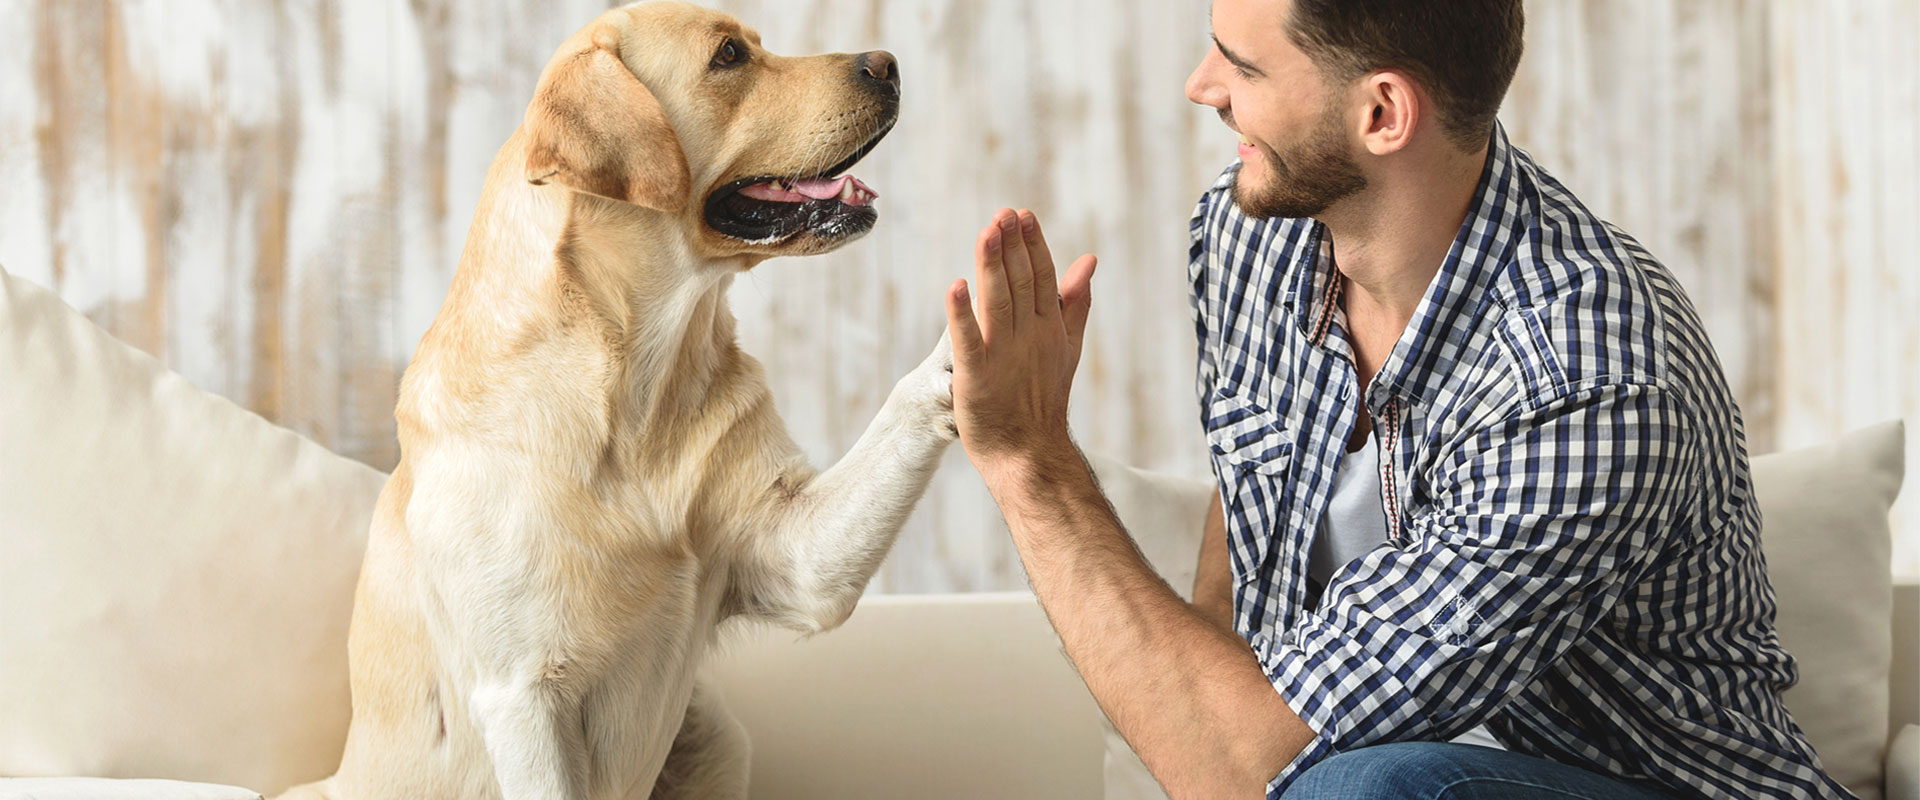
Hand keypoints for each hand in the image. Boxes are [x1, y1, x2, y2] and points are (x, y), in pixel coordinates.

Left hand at [944, 208, 1096, 483]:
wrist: (1028, 452)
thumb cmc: (1041, 399)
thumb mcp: (1065, 345)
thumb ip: (1074, 302)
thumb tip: (1089, 259)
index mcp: (1047, 326)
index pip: (1041, 277)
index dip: (1031, 245)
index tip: (1022, 215)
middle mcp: (1028, 336)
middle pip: (1019, 283)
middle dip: (1011, 247)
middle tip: (1003, 213)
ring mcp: (1003, 356)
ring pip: (997, 303)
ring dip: (991, 267)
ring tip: (986, 233)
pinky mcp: (976, 376)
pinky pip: (968, 341)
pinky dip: (962, 314)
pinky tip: (956, 286)